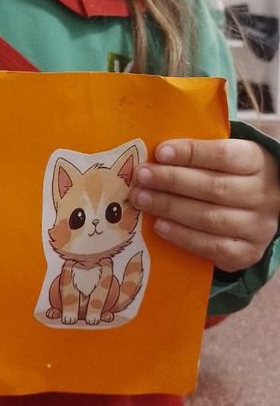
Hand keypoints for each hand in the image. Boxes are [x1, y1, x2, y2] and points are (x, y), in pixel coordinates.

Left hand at [129, 139, 279, 271]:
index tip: (160, 152)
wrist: (262, 210)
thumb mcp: (225, 159)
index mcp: (257, 162)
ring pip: (210, 218)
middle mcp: (262, 195)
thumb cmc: (232, 175)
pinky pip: (212, 247)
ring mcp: (258, 227)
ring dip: (170, 208)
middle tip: (142, 176)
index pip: (223, 155)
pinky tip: (159, 226)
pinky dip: (182, 236)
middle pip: (214, 188)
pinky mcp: (248, 253)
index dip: (191, 153)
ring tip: (142, 199)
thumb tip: (155, 155)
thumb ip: (197, 155)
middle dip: (172, 181)